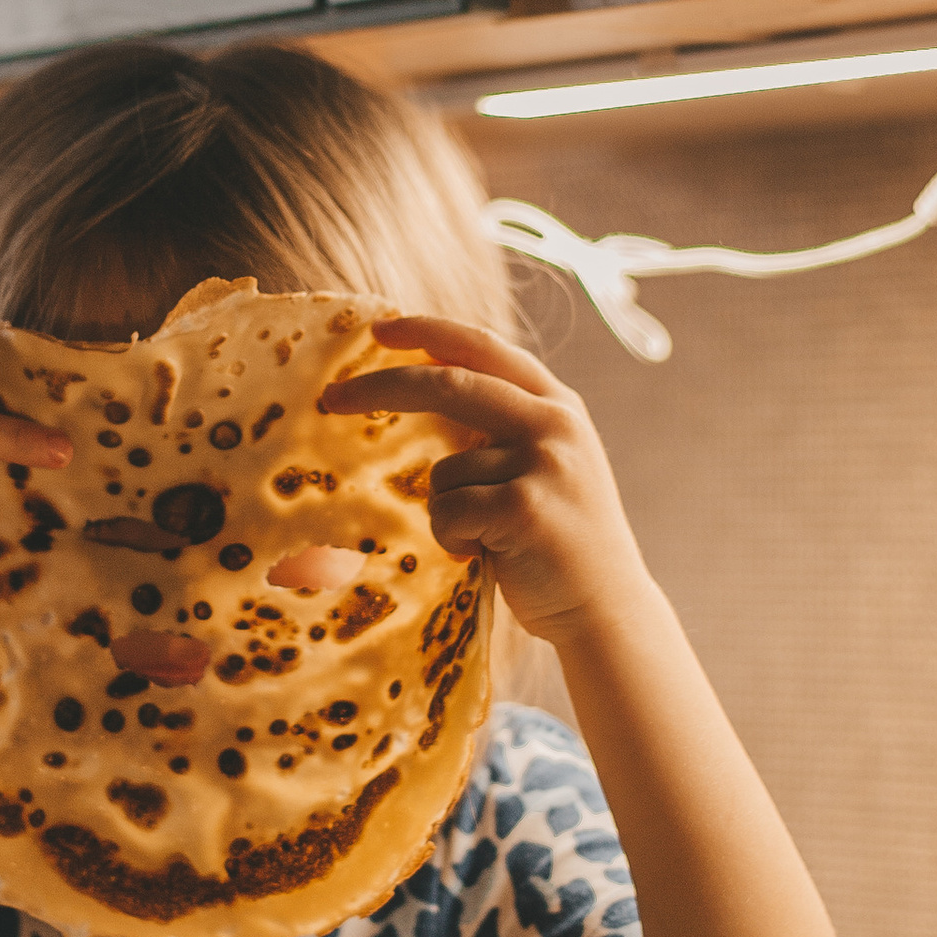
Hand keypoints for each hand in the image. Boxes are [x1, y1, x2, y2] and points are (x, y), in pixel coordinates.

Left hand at [325, 317, 654, 646]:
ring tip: (489, 539)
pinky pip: (447, 510)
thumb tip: (421, 387)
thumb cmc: (556, 540)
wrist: (605, 608)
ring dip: (445, 510)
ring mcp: (543, 463)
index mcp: (557, 404)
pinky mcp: (524, 508)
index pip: (485, 347)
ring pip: (443, 470)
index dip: (429, 332)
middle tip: (331, 398)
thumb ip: (500, 425)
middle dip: (382, 386)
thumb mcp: (541, 464)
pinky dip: (451, 537)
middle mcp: (554, 423)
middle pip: (450, 383)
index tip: (378, 328)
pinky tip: (489, 554)